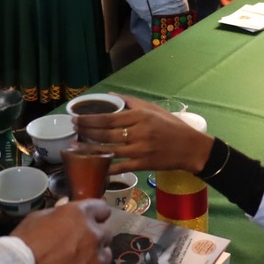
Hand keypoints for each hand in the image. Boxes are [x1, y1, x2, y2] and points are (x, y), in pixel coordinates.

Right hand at [11, 200, 110, 263]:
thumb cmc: (24, 243)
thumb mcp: (38, 218)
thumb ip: (59, 214)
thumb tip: (66, 216)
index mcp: (80, 214)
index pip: (101, 209)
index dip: (95, 214)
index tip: (89, 220)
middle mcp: (94, 235)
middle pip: (106, 232)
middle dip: (95, 236)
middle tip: (81, 243)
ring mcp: (97, 260)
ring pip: (105, 254)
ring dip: (95, 255)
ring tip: (79, 263)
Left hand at [72, 94, 213, 173]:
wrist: (191, 147)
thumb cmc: (172, 126)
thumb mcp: (153, 109)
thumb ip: (131, 101)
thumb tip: (111, 95)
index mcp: (140, 117)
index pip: (109, 118)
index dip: (90, 119)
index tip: (76, 118)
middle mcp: (138, 132)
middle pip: (106, 134)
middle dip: (86, 132)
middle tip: (73, 130)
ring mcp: (140, 150)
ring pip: (110, 150)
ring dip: (90, 149)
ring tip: (75, 147)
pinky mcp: (143, 164)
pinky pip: (120, 167)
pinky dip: (106, 167)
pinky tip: (94, 166)